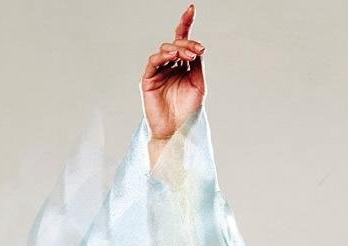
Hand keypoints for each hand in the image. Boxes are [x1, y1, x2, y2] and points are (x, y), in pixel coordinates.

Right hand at [141, 3, 205, 139]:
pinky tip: (173, 56)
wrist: (178, 132)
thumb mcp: (198, 85)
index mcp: (182, 66)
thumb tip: (197, 47)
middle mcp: (169, 66)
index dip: (185, 24)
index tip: (191, 9)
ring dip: (178, 49)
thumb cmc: (188, 112)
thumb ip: (197, 65)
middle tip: (198, 50)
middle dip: (188, 43)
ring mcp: (158, 71)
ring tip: (190, 56)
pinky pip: (154, 61)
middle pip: (176, 43)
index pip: (182, 41)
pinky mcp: (148, 79)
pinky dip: (163, 55)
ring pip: (166, 49)